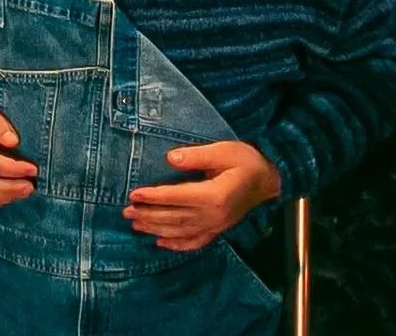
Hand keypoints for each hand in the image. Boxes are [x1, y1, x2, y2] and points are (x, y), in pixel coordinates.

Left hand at [124, 141, 280, 251]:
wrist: (269, 179)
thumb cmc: (246, 161)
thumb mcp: (223, 151)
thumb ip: (196, 156)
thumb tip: (170, 159)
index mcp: (213, 195)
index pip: (176, 197)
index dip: (153, 196)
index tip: (134, 194)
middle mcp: (212, 215)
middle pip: (174, 217)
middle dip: (148, 215)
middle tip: (126, 212)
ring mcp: (215, 225)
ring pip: (180, 231)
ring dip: (156, 229)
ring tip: (136, 224)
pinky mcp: (218, 229)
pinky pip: (195, 242)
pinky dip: (177, 245)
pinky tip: (161, 243)